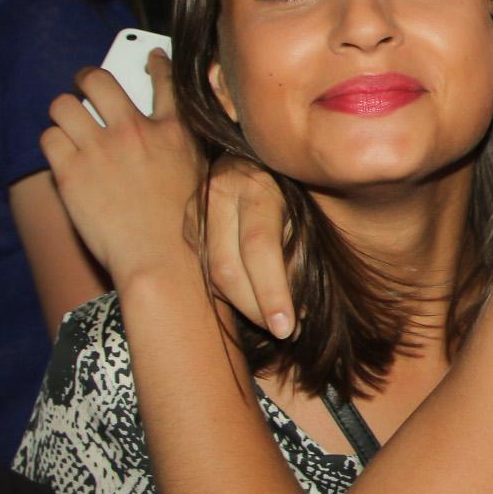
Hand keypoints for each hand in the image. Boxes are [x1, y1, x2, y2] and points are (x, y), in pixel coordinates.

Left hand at [42, 49, 201, 287]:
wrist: (161, 261)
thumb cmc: (185, 227)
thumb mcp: (200, 173)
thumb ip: (183, 143)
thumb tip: (165, 126)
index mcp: (173, 130)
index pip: (164, 78)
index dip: (153, 61)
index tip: (147, 56)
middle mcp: (134, 131)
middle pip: (98, 79)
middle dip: (87, 78)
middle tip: (85, 88)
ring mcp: (100, 150)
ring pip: (63, 105)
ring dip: (64, 112)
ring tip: (68, 124)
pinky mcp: (71, 173)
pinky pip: (48, 138)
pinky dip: (53, 143)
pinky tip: (62, 154)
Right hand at [205, 154, 297, 338]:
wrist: (260, 161)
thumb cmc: (295, 191)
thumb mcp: (305, 214)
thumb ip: (299, 255)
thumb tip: (298, 315)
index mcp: (257, 182)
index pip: (259, 247)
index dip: (272, 293)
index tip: (287, 328)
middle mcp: (220, 191)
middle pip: (226, 267)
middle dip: (254, 308)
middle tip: (282, 331)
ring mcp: (196, 207)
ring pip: (210, 274)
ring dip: (241, 305)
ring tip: (272, 318)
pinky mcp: (187, 222)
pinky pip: (203, 270)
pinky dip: (227, 292)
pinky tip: (252, 299)